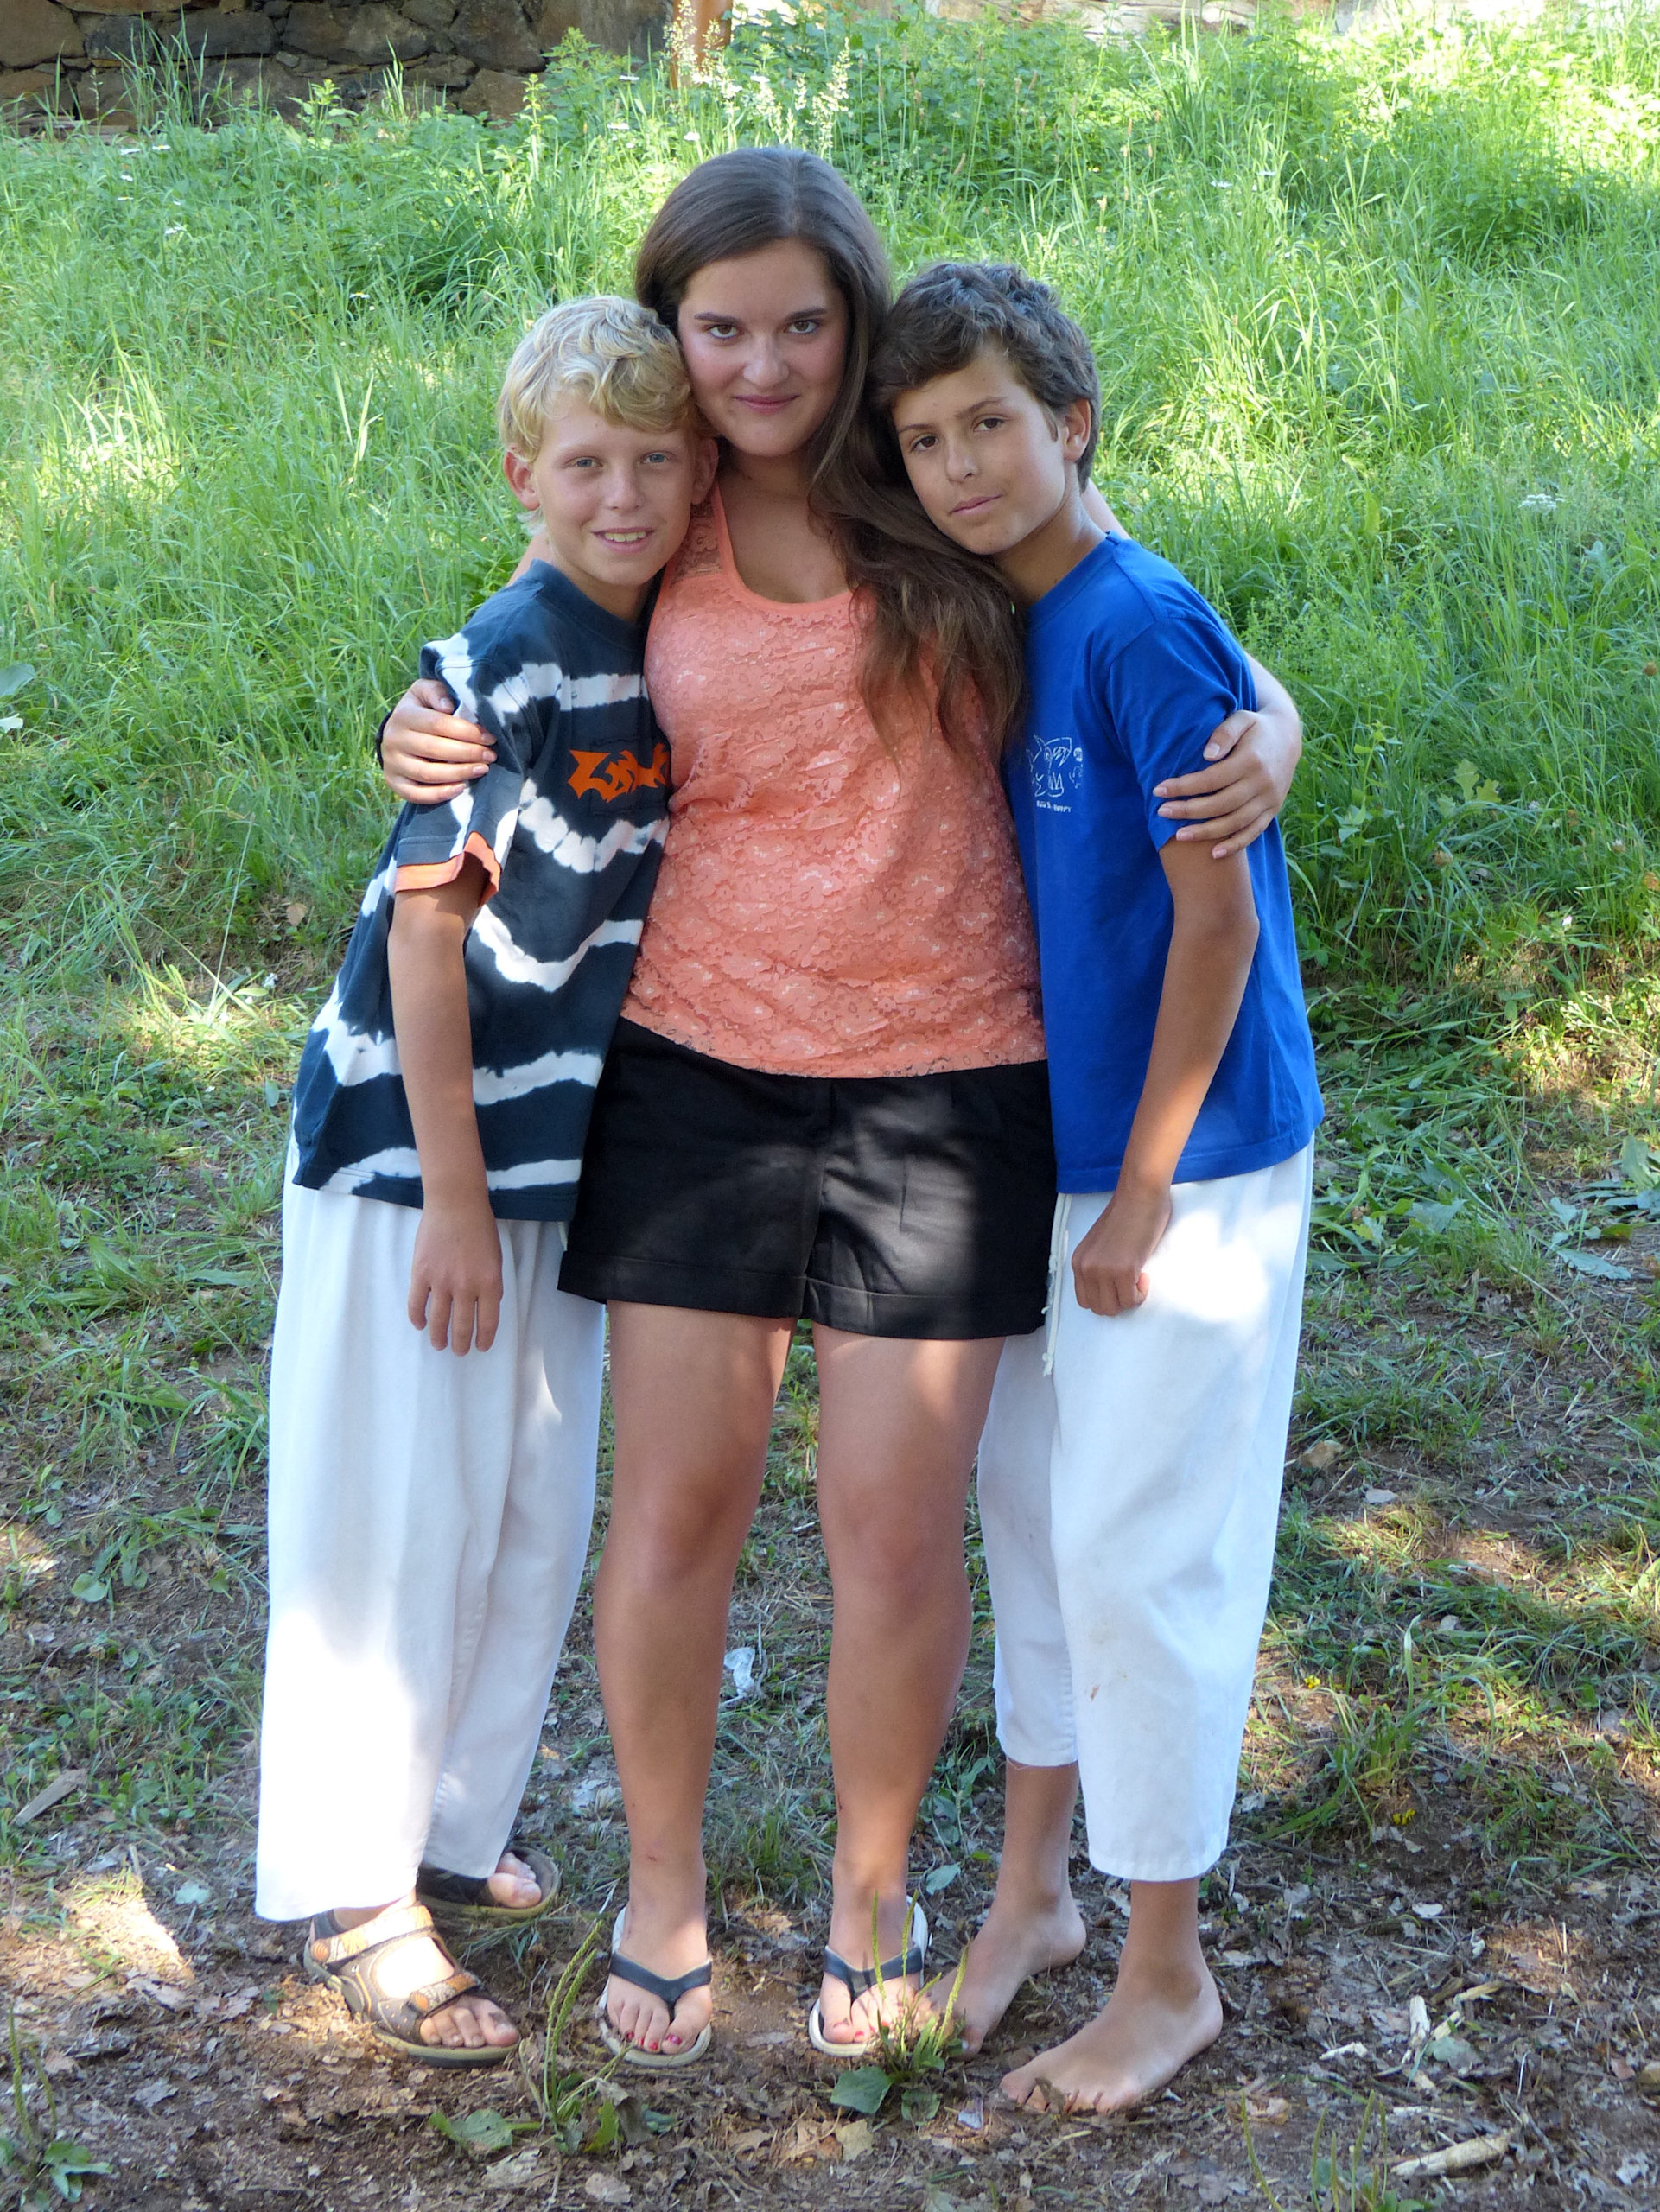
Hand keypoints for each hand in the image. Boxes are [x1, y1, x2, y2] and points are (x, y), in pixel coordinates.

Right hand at [383, 678, 495, 804]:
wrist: (395, 733)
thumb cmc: (420, 711)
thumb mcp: (425, 693)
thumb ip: (437, 693)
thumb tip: (448, 707)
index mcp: (404, 715)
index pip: (438, 724)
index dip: (467, 732)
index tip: (490, 737)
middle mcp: (393, 739)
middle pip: (435, 749)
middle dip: (468, 753)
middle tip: (490, 756)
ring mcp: (392, 763)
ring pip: (428, 773)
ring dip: (459, 773)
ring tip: (482, 769)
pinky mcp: (394, 783)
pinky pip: (417, 794)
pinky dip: (440, 794)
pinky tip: (461, 787)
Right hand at [408, 1198, 502, 1353]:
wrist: (455, 1204)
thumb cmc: (480, 1228)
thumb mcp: (496, 1258)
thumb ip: (490, 1285)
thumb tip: (482, 1307)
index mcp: (490, 1283)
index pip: (488, 1322)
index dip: (484, 1338)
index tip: (481, 1347)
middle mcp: (466, 1287)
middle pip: (462, 1325)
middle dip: (461, 1343)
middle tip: (459, 1352)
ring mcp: (441, 1281)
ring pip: (438, 1320)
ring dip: (438, 1336)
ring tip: (439, 1345)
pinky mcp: (421, 1273)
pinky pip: (417, 1303)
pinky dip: (417, 1317)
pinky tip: (419, 1325)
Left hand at [1070, 1181, 1172, 1316]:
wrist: (1140, 1194)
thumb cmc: (1126, 1214)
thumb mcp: (1099, 1244)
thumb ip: (1098, 1264)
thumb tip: (1108, 1286)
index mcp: (1078, 1261)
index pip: (1084, 1300)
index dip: (1104, 1297)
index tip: (1118, 1284)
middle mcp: (1086, 1268)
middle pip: (1098, 1308)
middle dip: (1117, 1301)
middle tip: (1130, 1283)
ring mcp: (1103, 1270)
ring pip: (1114, 1308)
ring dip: (1129, 1298)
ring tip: (1137, 1277)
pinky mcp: (1123, 1271)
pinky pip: (1131, 1300)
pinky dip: (1140, 1293)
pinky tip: (1143, 1274)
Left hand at [1154, 705, 1301, 858]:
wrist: (1288, 736)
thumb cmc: (1254, 727)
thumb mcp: (1241, 719)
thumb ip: (1224, 733)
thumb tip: (1207, 755)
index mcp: (1251, 760)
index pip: (1211, 779)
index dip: (1183, 787)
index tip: (1158, 790)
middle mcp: (1262, 783)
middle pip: (1220, 804)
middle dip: (1188, 811)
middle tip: (1161, 812)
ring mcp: (1269, 799)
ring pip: (1235, 823)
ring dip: (1206, 833)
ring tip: (1179, 836)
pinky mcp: (1272, 810)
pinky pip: (1253, 832)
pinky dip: (1235, 845)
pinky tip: (1214, 854)